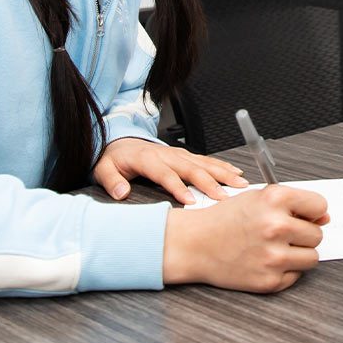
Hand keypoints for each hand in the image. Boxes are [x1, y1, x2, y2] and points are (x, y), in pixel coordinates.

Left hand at [93, 137, 246, 204]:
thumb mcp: (103, 169)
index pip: (165, 174)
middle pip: (191, 168)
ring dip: (222, 173)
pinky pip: (206, 160)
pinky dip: (222, 166)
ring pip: (203, 163)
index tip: (191, 200)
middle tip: (224, 197)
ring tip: (240, 184)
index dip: (178, 187)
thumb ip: (111, 181)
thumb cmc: (113, 159)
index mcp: (147, 159)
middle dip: (210, 182)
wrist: (119, 142)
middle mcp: (166, 154)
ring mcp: (178, 153)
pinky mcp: (184, 155)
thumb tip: (121, 193)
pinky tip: (235, 172)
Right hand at [164, 185, 329, 291]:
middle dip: (303, 234)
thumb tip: (325, 219)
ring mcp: (273, 256)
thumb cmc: (226, 219)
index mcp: (275, 199)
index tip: (303, 215)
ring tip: (275, 248)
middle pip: (318, 234)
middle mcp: (276, 226)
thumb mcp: (259, 198)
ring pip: (312, 257)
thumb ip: (294, 205)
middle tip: (280, 234)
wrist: (195, 244)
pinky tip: (265, 261)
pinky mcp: (269, 281)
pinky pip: (296, 275)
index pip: (320, 206)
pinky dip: (285, 270)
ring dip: (298, 253)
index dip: (312, 212)